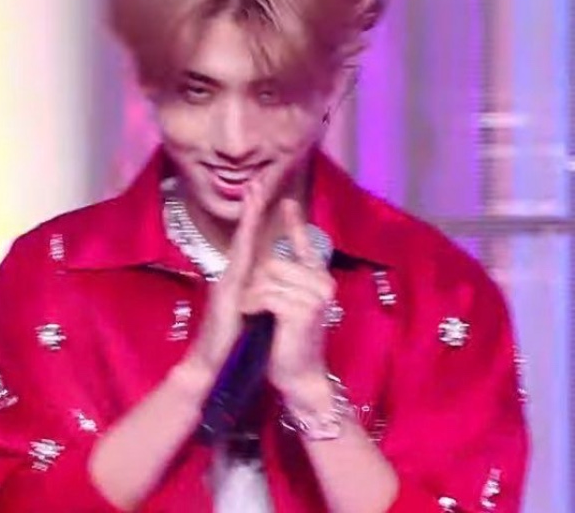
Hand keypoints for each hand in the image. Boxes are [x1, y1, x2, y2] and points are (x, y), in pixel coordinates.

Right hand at [182, 171, 275, 378]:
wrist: (210, 366)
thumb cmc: (231, 345)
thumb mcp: (247, 315)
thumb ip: (254, 297)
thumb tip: (267, 285)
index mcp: (239, 280)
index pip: (250, 243)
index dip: (255, 219)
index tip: (261, 195)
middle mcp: (232, 275)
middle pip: (244, 235)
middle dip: (251, 208)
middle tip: (257, 181)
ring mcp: (227, 281)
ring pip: (242, 243)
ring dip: (249, 217)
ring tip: (254, 192)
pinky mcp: (227, 292)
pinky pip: (240, 262)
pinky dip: (245, 243)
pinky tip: (250, 227)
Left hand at [240, 198, 335, 403]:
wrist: (296, 374)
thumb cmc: (286, 339)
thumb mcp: (283, 302)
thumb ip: (281, 277)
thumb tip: (269, 256)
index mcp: (316, 278)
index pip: (304, 244)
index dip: (294, 223)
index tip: (288, 201)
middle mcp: (321, 283)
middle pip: (273, 263)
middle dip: (256, 285)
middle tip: (258, 308)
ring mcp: (316, 295)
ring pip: (268, 278)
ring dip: (253, 298)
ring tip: (258, 317)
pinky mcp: (304, 310)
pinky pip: (267, 295)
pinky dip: (255, 307)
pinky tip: (259, 320)